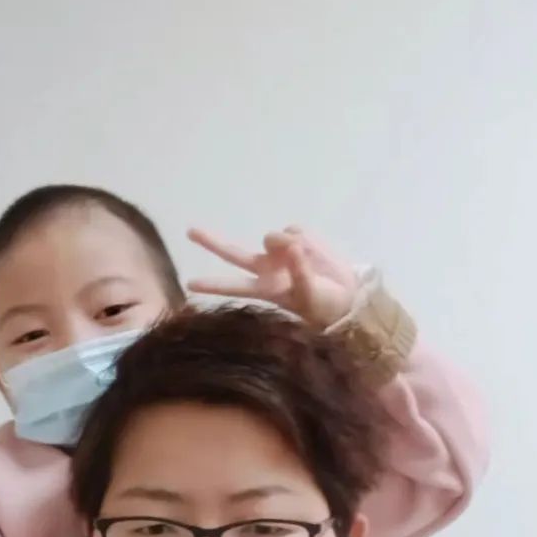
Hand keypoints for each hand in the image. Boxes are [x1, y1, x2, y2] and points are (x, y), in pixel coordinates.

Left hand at [188, 226, 357, 329]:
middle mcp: (266, 268)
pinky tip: (314, 253)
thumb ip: (298, 271)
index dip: (213, 285)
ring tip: (307, 259)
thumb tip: (290, 245)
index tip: (190, 285)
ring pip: (274, 236)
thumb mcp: (310, 295)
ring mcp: (280, 252)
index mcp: (264, 288)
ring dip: (288, 244)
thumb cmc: (323, 306)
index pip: (233, 286)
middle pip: (232, 253)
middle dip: (212, 242)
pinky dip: (306, 240)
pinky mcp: (297, 239)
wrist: (347, 296)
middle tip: (189, 231)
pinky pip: (294, 230)